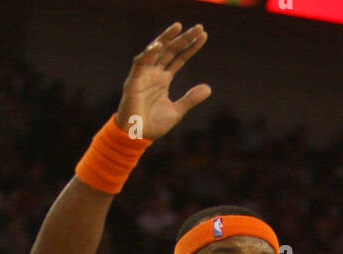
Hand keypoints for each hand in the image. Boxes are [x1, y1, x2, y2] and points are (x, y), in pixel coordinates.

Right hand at [116, 22, 210, 142]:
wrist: (137, 136)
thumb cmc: (153, 125)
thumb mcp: (177, 111)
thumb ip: (190, 99)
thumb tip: (209, 88)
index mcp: (163, 79)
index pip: (179, 58)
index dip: (191, 47)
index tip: (204, 36)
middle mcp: (154, 72)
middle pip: (171, 50)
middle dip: (184, 38)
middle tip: (199, 27)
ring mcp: (144, 75)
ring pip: (156, 50)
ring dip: (167, 38)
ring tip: (179, 27)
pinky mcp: (133, 81)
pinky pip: (140, 63)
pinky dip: (148, 54)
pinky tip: (159, 45)